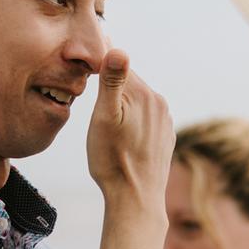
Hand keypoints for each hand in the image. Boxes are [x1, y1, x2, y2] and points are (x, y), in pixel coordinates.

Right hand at [86, 49, 173, 210]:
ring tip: (106, 129)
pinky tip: (121, 141)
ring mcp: (165, 122)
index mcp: (144, 94)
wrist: (135, 199)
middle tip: (93, 108)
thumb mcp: (104, 118)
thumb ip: (112, 81)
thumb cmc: (113, 160)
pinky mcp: (164, 138)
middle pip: (129, 85)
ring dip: (122, 108)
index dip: (98, 69)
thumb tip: (118, 49)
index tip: (83, 75)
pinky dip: (132, 124)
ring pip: (137, 103)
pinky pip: (144, 121)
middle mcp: (159, 104)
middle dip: (111, 91)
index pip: (117, 66)